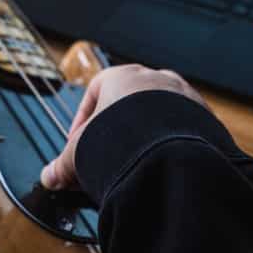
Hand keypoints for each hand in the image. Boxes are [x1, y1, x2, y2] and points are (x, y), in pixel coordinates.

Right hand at [41, 65, 207, 190]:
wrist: (170, 152)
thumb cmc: (124, 141)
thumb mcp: (81, 153)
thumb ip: (62, 165)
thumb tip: (49, 177)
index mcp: (122, 75)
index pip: (94, 92)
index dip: (84, 120)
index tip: (80, 143)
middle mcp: (155, 78)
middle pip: (129, 103)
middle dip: (116, 131)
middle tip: (108, 157)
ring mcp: (183, 95)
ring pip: (159, 115)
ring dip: (145, 138)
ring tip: (135, 165)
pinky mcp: (204, 117)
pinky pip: (183, 130)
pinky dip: (171, 146)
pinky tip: (161, 166)